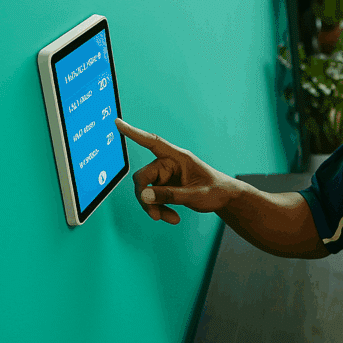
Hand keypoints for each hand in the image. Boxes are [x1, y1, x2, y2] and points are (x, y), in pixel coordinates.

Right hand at [116, 118, 236, 224]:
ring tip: (170, 219)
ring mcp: (166, 177)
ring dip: (154, 207)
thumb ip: (170, 195)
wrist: (225, 198)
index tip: (117, 122)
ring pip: (146, 191)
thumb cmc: (215, 190)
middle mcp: (169, 165)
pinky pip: (153, 199)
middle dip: (146, 198)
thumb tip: (143, 196)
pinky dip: (160, 209)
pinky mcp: (165, 188)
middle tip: (155, 216)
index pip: (153, 142)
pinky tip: (173, 218)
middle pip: (143, 177)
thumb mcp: (195, 195)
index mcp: (178, 157)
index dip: (134, 133)